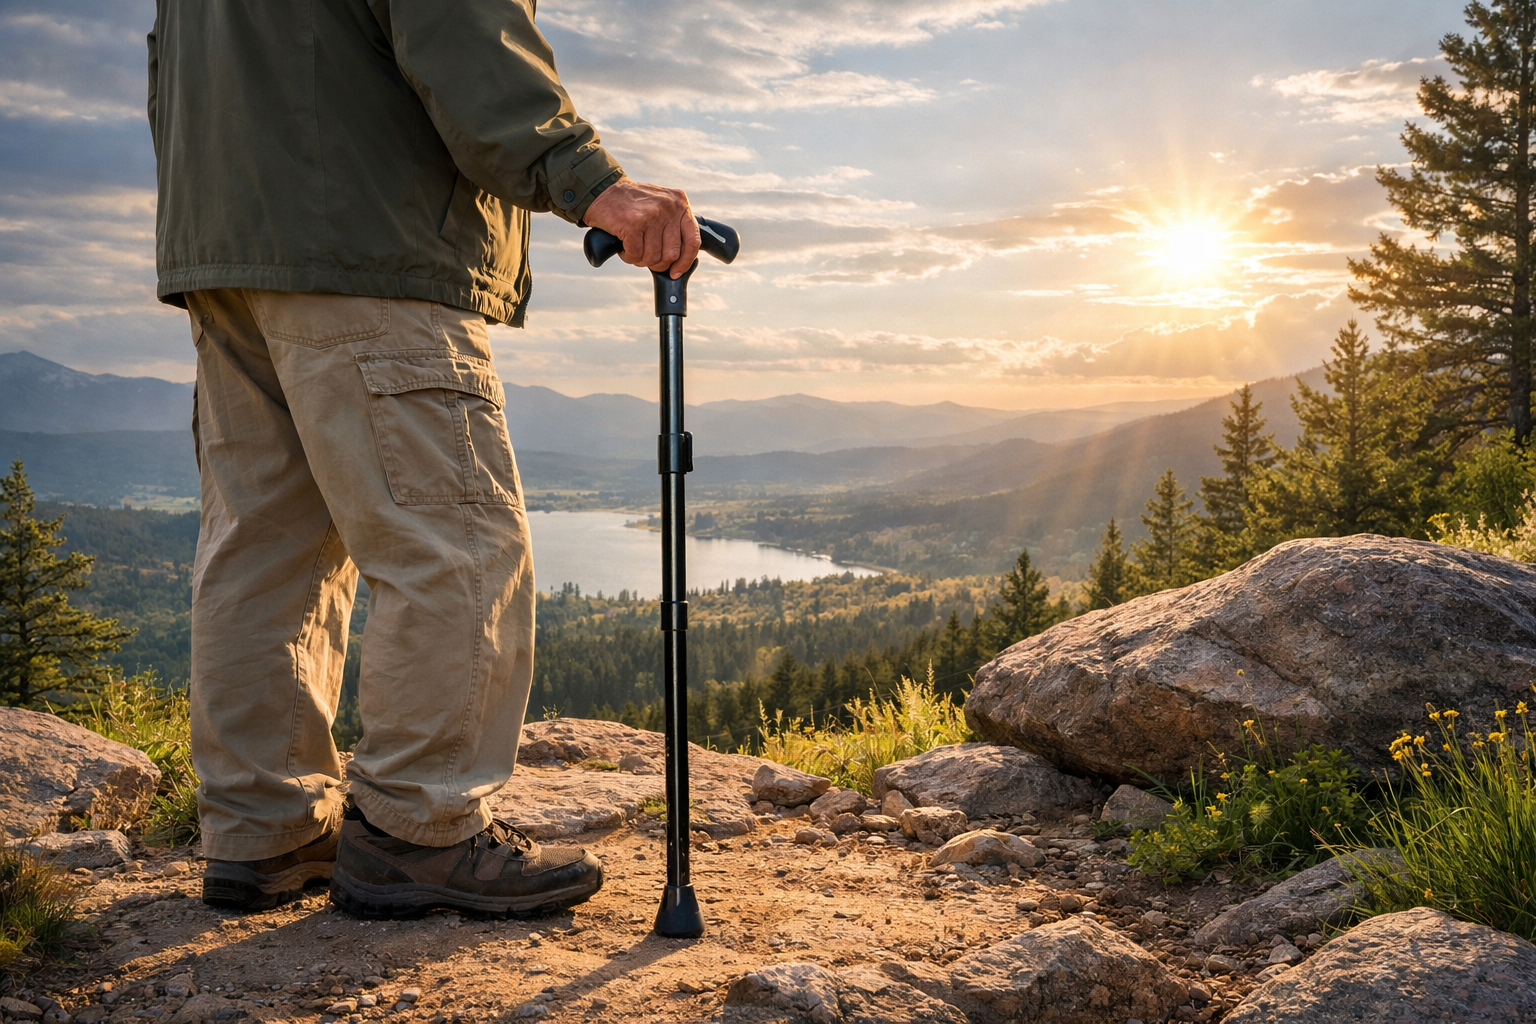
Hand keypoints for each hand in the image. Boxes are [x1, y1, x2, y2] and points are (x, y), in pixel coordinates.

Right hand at [583, 178, 699, 278]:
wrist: (602, 190)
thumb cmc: (631, 204)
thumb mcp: (661, 206)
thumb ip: (674, 225)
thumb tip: (682, 259)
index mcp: (680, 203)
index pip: (693, 241)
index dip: (685, 262)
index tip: (676, 272)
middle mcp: (668, 208)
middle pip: (672, 254)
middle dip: (656, 262)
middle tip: (644, 255)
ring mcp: (651, 216)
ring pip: (653, 257)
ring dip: (640, 259)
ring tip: (632, 247)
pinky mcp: (633, 225)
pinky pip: (635, 255)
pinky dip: (628, 256)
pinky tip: (624, 246)